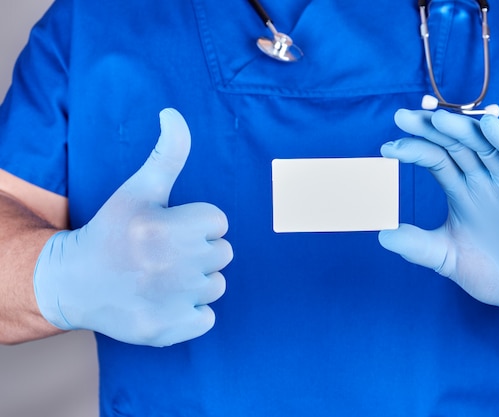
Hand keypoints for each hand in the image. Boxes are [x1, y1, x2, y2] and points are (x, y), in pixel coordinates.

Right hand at [34, 108, 232, 345]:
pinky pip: (207, 317)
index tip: (168, 228)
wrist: (76, 282)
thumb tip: (174, 112)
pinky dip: (190, 313)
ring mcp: (172, 300)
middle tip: (163, 254)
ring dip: (196, 282)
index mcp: (169, 227)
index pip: (219, 221)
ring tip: (161, 277)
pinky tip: (163, 302)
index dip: (195, 223)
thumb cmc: (113, 230)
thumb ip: (168, 152)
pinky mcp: (170, 330)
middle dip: (198, 250)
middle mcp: (173, 265)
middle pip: (223, 252)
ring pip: (217, 285)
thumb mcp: (140, 188)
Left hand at [379, 109, 498, 324]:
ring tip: (436, 118)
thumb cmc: (494, 274)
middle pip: (456, 145)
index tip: (387, 148)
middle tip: (402, 117)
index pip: (436, 158)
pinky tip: (489, 125)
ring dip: (462, 129)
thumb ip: (417, 245)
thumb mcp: (446, 257)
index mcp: (462, 192)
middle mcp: (485, 182)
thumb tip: (381, 235)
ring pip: (485, 146)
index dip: (414, 149)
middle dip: (430, 130)